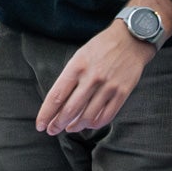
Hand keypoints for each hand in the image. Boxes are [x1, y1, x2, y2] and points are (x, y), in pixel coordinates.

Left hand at [36, 0, 171, 135]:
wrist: (131, 40)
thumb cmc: (101, 48)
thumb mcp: (79, 57)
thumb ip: (69, 79)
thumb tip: (58, 103)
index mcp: (76, 66)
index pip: (56, 96)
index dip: (46, 114)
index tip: (40, 125)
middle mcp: (91, 78)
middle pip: (69, 110)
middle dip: (57, 124)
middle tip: (52, 130)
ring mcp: (108, 86)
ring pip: (87, 116)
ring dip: (76, 126)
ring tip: (70, 128)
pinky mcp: (122, 92)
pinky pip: (106, 116)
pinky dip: (95, 124)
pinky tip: (88, 124)